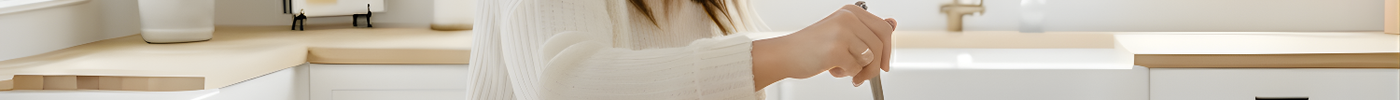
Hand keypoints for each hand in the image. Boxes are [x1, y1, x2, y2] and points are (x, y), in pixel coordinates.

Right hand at [753, 4, 895, 87]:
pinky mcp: (835, 50)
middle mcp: (848, 19)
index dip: (887, 50)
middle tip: (865, 76)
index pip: (884, 29)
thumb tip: (892, 24)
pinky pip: (855, 69)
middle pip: (879, 45)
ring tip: (841, 67)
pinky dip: (845, 74)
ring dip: (857, 70)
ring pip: (869, 58)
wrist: (785, 54)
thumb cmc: (812, 46)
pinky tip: (831, 69)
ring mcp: (842, 33)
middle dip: (875, 66)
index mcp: (851, 12)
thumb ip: (866, 30)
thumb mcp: (842, 32)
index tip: (882, 63)